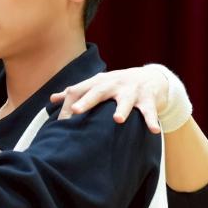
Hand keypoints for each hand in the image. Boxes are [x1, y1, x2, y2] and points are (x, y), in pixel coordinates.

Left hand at [49, 67, 168, 133]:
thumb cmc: (117, 84)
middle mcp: (113, 84)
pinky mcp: (148, 99)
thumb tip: (52, 99)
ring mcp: (131, 91)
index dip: (68, 106)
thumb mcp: (97, 84)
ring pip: (126, 100)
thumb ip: (76, 92)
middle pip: (98, 91)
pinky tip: (154, 130)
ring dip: (122, 109)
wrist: (151, 76)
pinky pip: (149, 110)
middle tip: (77, 111)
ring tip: (118, 120)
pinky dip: (151, 120)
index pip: (78, 90)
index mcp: (98, 82)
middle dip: (87, 100)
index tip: (60, 123)